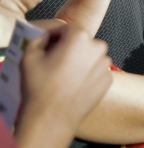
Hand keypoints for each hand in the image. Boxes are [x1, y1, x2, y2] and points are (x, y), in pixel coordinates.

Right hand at [15, 26, 112, 147]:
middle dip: (70, 48)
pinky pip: (97, 71)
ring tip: (64, 76)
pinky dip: (88, 75)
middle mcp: (97, 48)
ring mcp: (105, 65)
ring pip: (91, 56)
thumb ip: (40, 38)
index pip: (68, 28)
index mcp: (79, 37)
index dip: (56, 35)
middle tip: (56, 62)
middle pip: (82, 42)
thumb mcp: (29, 56)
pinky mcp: (109, 79)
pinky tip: (74, 85)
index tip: (50, 44)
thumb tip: (47, 36)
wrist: (52, 118)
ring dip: (80, 61)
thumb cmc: (41, 89)